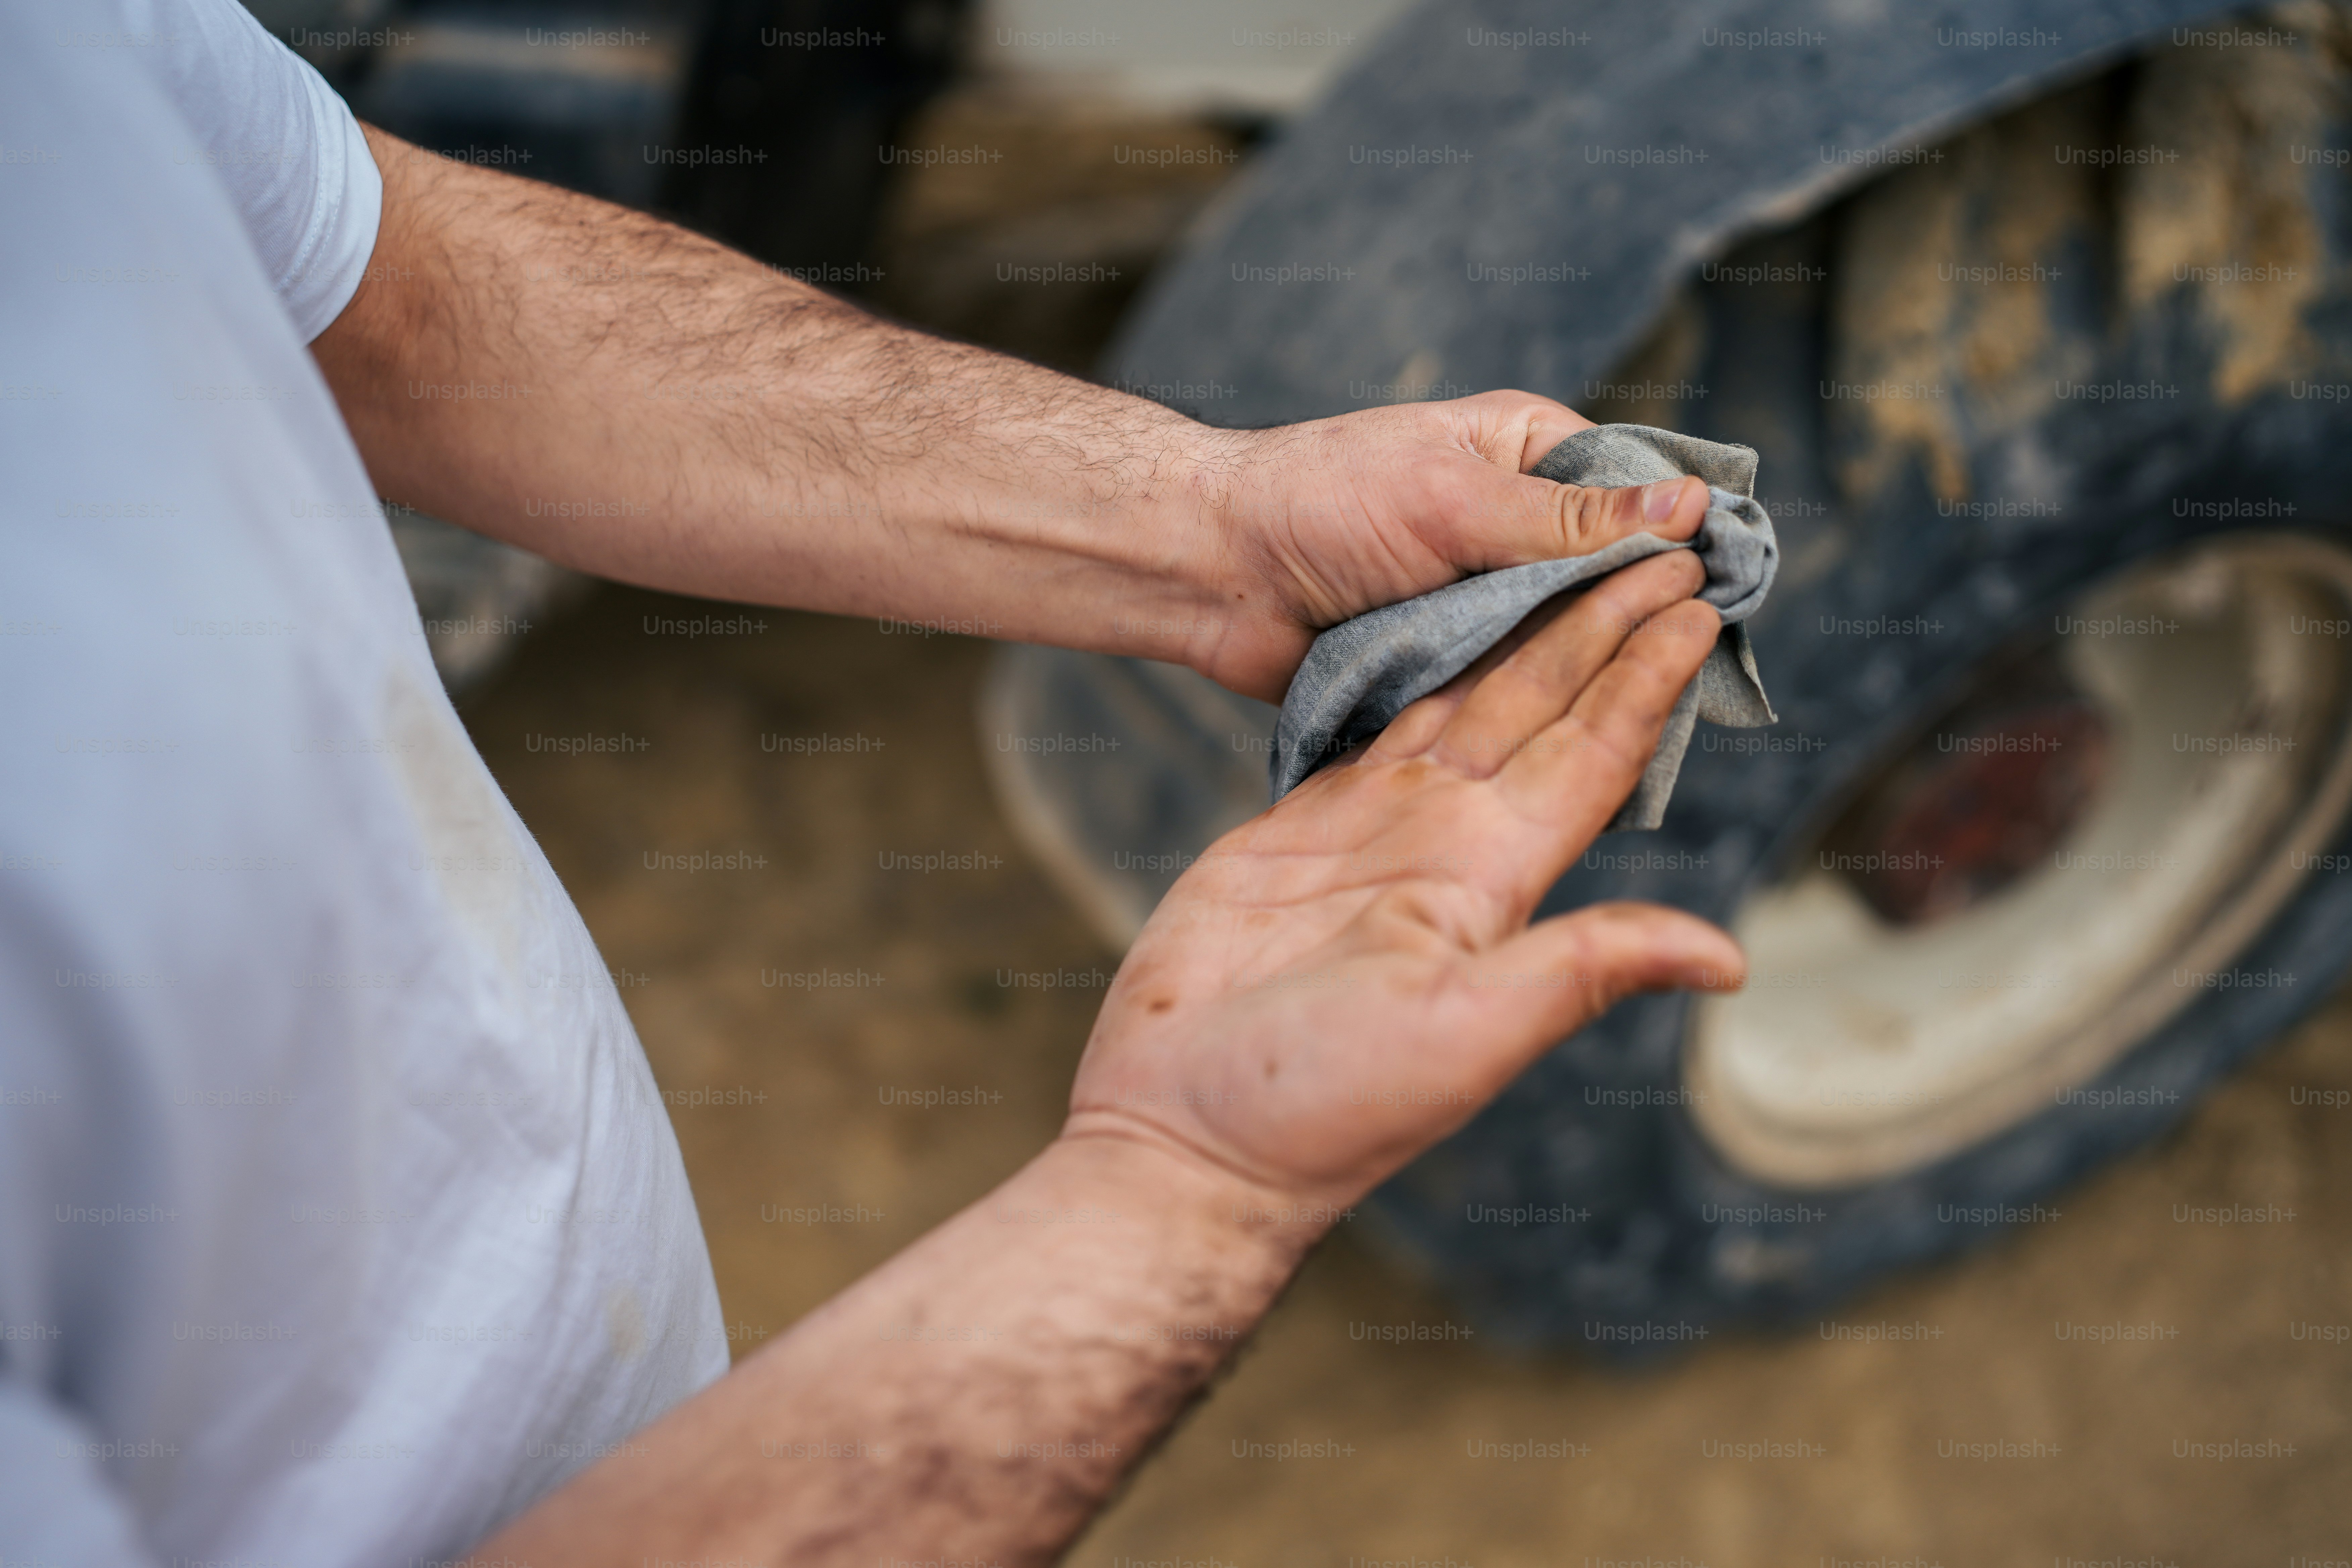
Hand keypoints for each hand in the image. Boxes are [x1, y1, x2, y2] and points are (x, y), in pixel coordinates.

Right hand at [1063, 548, 1745, 1211]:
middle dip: (1599, 629)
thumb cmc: (1325, 1105)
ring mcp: (1372, 835)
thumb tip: (1727, 960)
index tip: (1693, 602)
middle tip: (1654, 543)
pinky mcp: (1297, 831)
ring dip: (1521, 637)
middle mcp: (1447, 848)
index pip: (1594, 757)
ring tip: (1567, 561)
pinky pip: (1374, 727)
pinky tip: (1442, 627)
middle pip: (1541, 710)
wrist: (1189, 1134)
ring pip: (1465, 706)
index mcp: (1494, 883)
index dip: (1645, 679)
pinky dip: (1416, 673)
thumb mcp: (1469, 1032)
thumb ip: (1584, 970)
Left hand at [1190, 391, 1711, 700]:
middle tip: (1688, 671)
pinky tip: (1572, 742)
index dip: (1682, 545)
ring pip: (1569, 642)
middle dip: (1640, 621)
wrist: (1212, 570)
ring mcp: (1487, 596)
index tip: (1717, 596)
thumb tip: (1688, 507)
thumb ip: (1565, 519)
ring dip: (1587, 673)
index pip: (1640, 496)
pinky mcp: (1454, 656)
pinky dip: (1530, 708)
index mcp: (1530, 454)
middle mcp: (1519, 525)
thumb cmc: (1319, 502)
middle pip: (1614, 578)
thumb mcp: (1451, 499)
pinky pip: (1514, 687)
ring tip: (1640, 717)